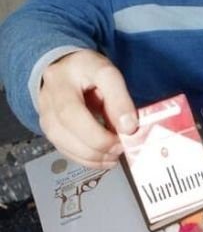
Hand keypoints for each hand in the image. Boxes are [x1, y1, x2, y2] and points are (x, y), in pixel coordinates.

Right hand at [38, 50, 137, 167]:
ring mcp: (45, 112)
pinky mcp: (46, 128)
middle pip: (68, 119)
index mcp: (68, 73)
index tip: (129, 129)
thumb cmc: (88, 73)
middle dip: (98, 140)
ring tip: (113, 156)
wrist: (63, 72)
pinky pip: (62, 148)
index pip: (90, 88)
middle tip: (120, 147)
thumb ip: (120, 99)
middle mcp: (51, 91)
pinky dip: (84, 158)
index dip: (111, 111)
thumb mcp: (109, 76)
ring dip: (91, 154)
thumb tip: (128, 128)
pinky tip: (102, 159)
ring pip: (61, 138)